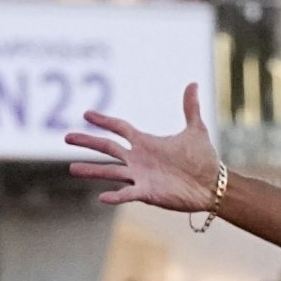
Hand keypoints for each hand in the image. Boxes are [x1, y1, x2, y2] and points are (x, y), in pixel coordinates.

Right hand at [68, 84, 224, 212]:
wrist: (213, 185)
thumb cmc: (203, 159)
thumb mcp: (196, 130)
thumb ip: (191, 108)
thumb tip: (193, 84)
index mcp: (146, 143)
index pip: (120, 128)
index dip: (104, 121)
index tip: (87, 114)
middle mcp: (139, 159)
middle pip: (108, 148)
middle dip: (88, 142)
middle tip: (67, 137)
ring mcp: (141, 177)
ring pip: (111, 171)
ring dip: (92, 170)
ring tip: (72, 168)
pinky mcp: (148, 193)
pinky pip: (127, 194)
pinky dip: (115, 196)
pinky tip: (101, 197)